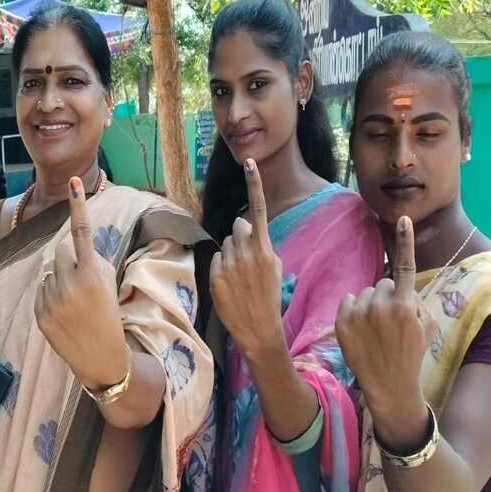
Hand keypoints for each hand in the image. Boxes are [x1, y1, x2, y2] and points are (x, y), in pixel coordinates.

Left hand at [34, 177, 127, 390]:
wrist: (101, 358)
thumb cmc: (108, 316)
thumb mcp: (109, 285)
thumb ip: (92, 261)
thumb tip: (76, 244)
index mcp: (92, 274)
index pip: (83, 233)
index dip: (78, 206)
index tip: (74, 182)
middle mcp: (70, 284)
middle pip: (60, 253)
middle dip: (69, 262)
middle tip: (82, 285)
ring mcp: (52, 300)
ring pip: (49, 272)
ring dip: (59, 281)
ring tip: (74, 304)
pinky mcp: (39, 314)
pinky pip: (40, 290)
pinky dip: (49, 296)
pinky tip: (63, 314)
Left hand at [209, 159, 286, 364]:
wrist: (259, 328)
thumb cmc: (269, 296)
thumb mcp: (275, 267)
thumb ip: (260, 243)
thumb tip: (244, 225)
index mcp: (265, 249)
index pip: (259, 209)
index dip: (254, 184)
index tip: (249, 163)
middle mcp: (246, 252)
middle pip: (238, 226)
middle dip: (241, 235)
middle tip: (247, 258)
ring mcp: (229, 264)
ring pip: (226, 243)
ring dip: (231, 252)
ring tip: (240, 276)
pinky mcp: (215, 275)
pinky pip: (216, 258)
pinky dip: (221, 266)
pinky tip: (230, 283)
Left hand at [336, 216, 434, 418]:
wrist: (389, 385)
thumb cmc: (411, 354)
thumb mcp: (427, 327)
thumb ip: (417, 302)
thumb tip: (403, 287)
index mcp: (407, 306)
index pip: (406, 267)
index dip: (404, 241)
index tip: (402, 218)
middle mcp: (382, 306)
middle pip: (384, 283)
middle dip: (389, 297)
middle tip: (391, 322)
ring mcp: (360, 314)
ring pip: (365, 293)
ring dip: (370, 305)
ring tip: (376, 330)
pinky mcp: (342, 322)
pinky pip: (348, 301)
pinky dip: (354, 310)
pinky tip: (361, 330)